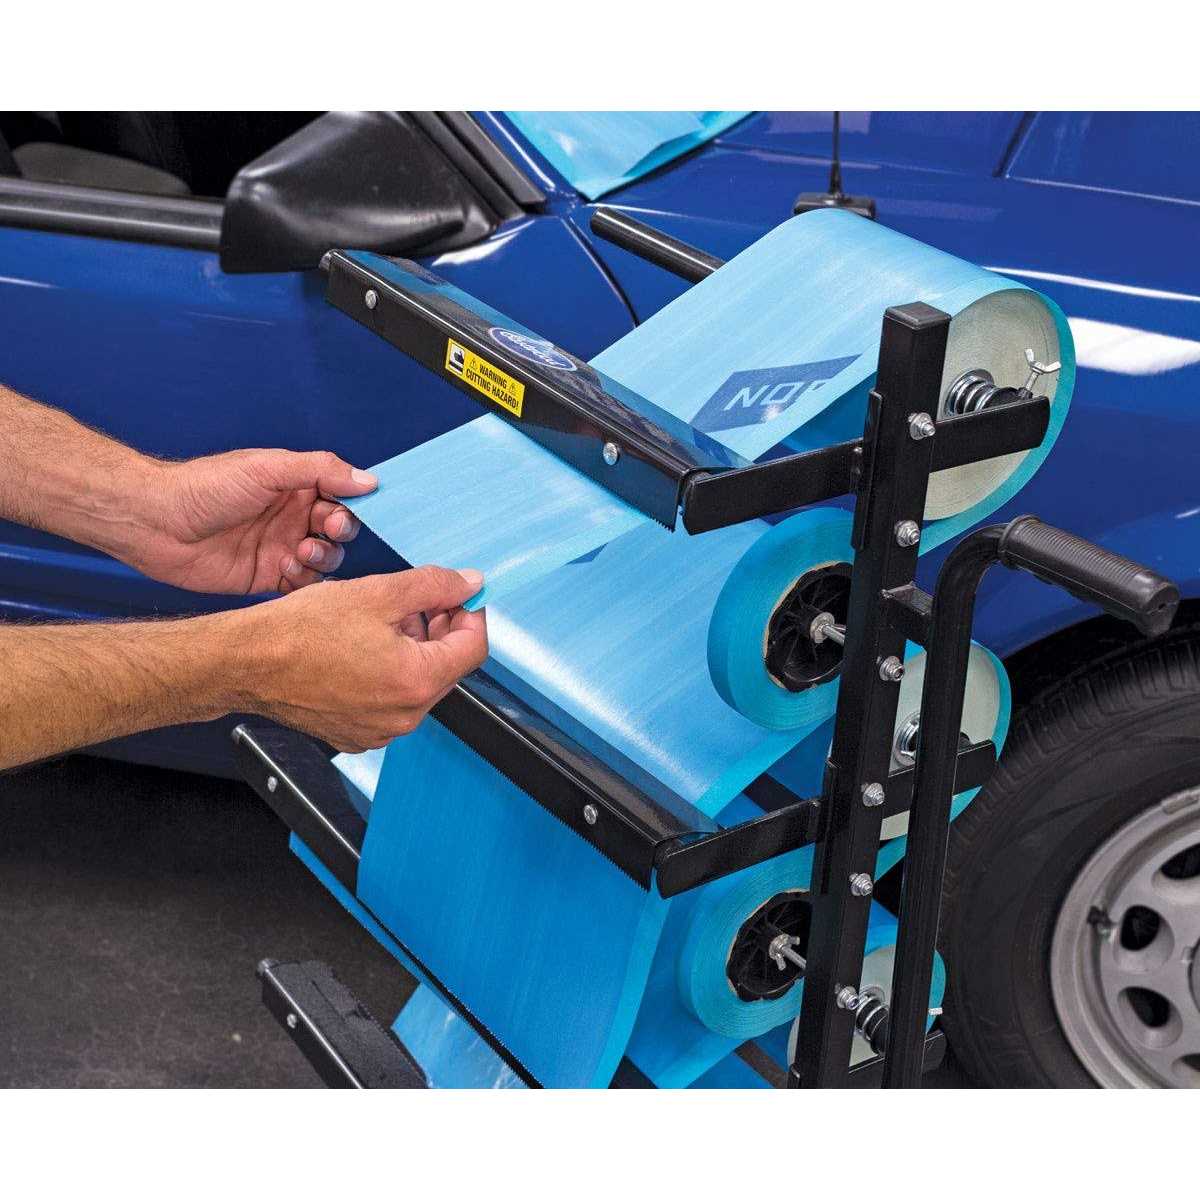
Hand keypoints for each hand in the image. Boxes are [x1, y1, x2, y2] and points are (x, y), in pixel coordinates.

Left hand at [132, 449, 378, 593]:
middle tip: (325, 529)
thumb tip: (369, 481)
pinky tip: (286, 569)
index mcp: (295, 485)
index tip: (356, 508)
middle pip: (341, 528)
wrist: (156, 523)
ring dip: (324, 556)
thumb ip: (321, 470)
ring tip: (300, 551)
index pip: (342, 494)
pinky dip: (305, 581)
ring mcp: (281, 547)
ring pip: (327, 559)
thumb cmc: (205, 487)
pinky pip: (303, 585)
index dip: (355, 503)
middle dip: (340, 530)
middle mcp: (292, 516)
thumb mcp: (268, 468)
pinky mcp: (267, 576)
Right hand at [239, 565, 487, 751]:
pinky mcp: (357, 734)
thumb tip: (468, 584)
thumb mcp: (376, 593)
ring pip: (418, 684)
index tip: (462, 597)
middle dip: (441, 630)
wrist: (246, 662)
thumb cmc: (299, 633)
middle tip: (423, 601)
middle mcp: (403, 716)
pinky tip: (366, 647)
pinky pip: (390, 701)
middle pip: (447, 668)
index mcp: (415, 682)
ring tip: (387, 620)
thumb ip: (432, 586)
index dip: (472, 615)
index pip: (473, 648)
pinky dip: (389, 673)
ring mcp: (379, 731)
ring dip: (415, 650)